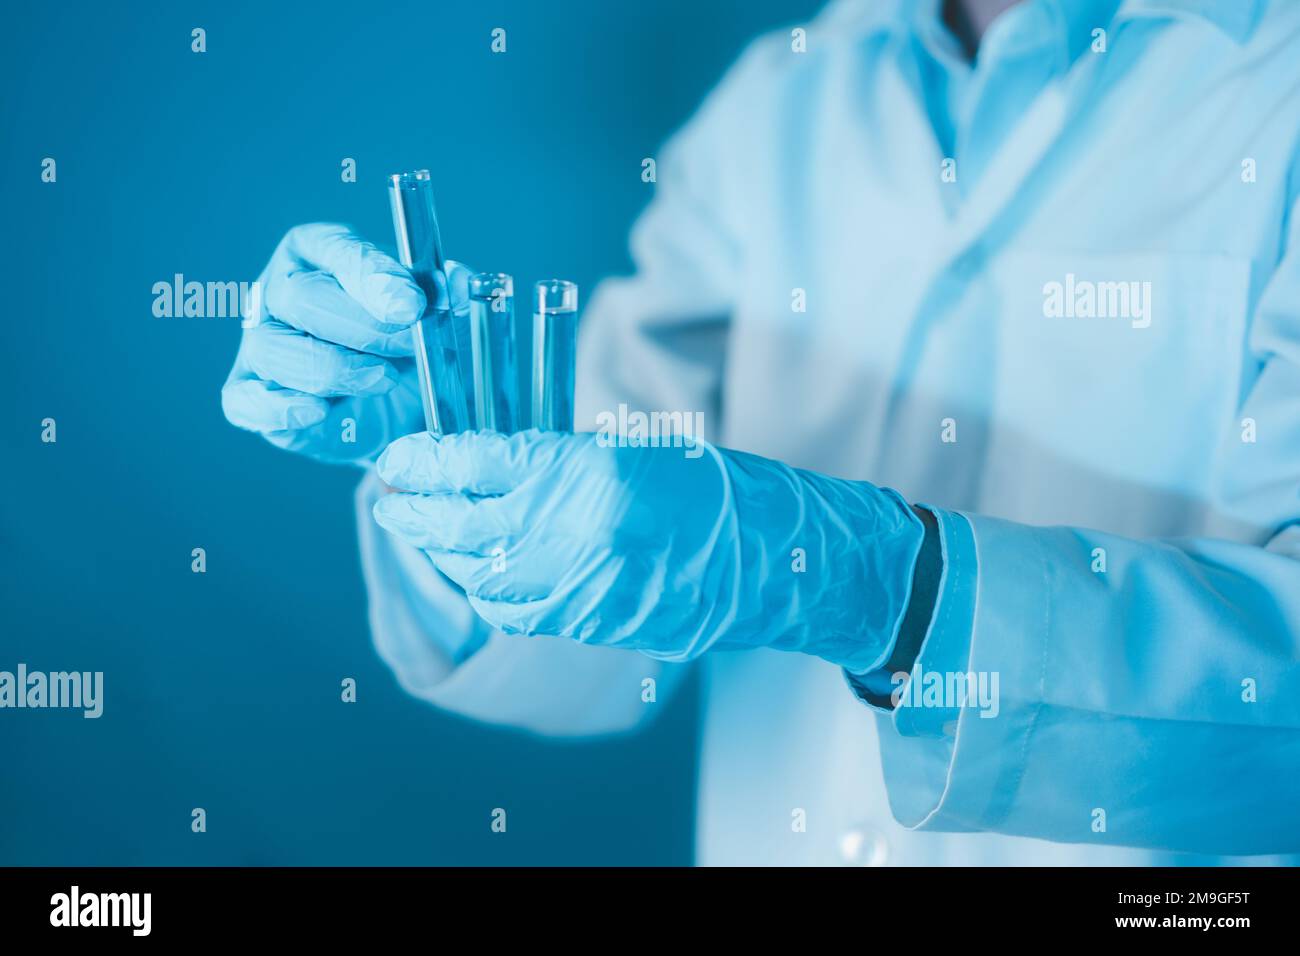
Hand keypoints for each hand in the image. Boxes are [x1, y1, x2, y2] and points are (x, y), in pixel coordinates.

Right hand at [221, 223, 470, 464]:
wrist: (400, 409)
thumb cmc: (412, 348)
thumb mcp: (440, 320)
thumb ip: (449, 298)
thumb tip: (459, 283)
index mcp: (323, 252)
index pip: (337, 250)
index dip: (373, 276)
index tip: (411, 304)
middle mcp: (282, 290)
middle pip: (303, 297)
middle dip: (364, 326)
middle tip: (410, 346)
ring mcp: (263, 342)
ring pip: (276, 348)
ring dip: (335, 369)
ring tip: (383, 380)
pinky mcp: (253, 395)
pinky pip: (246, 400)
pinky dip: (280, 408)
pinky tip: (319, 411)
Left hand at [371, 430, 924, 669]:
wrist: (773, 559)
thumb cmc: (711, 489)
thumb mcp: (626, 451)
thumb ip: (550, 463)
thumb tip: (479, 468)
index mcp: (591, 476)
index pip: (482, 464)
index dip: (429, 460)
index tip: (399, 454)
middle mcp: (579, 536)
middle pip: (467, 525)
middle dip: (416, 509)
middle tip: (388, 492)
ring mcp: (584, 588)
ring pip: (479, 574)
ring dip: (439, 551)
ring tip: (417, 526)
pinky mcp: (589, 623)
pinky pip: (512, 608)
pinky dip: (479, 586)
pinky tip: (467, 568)